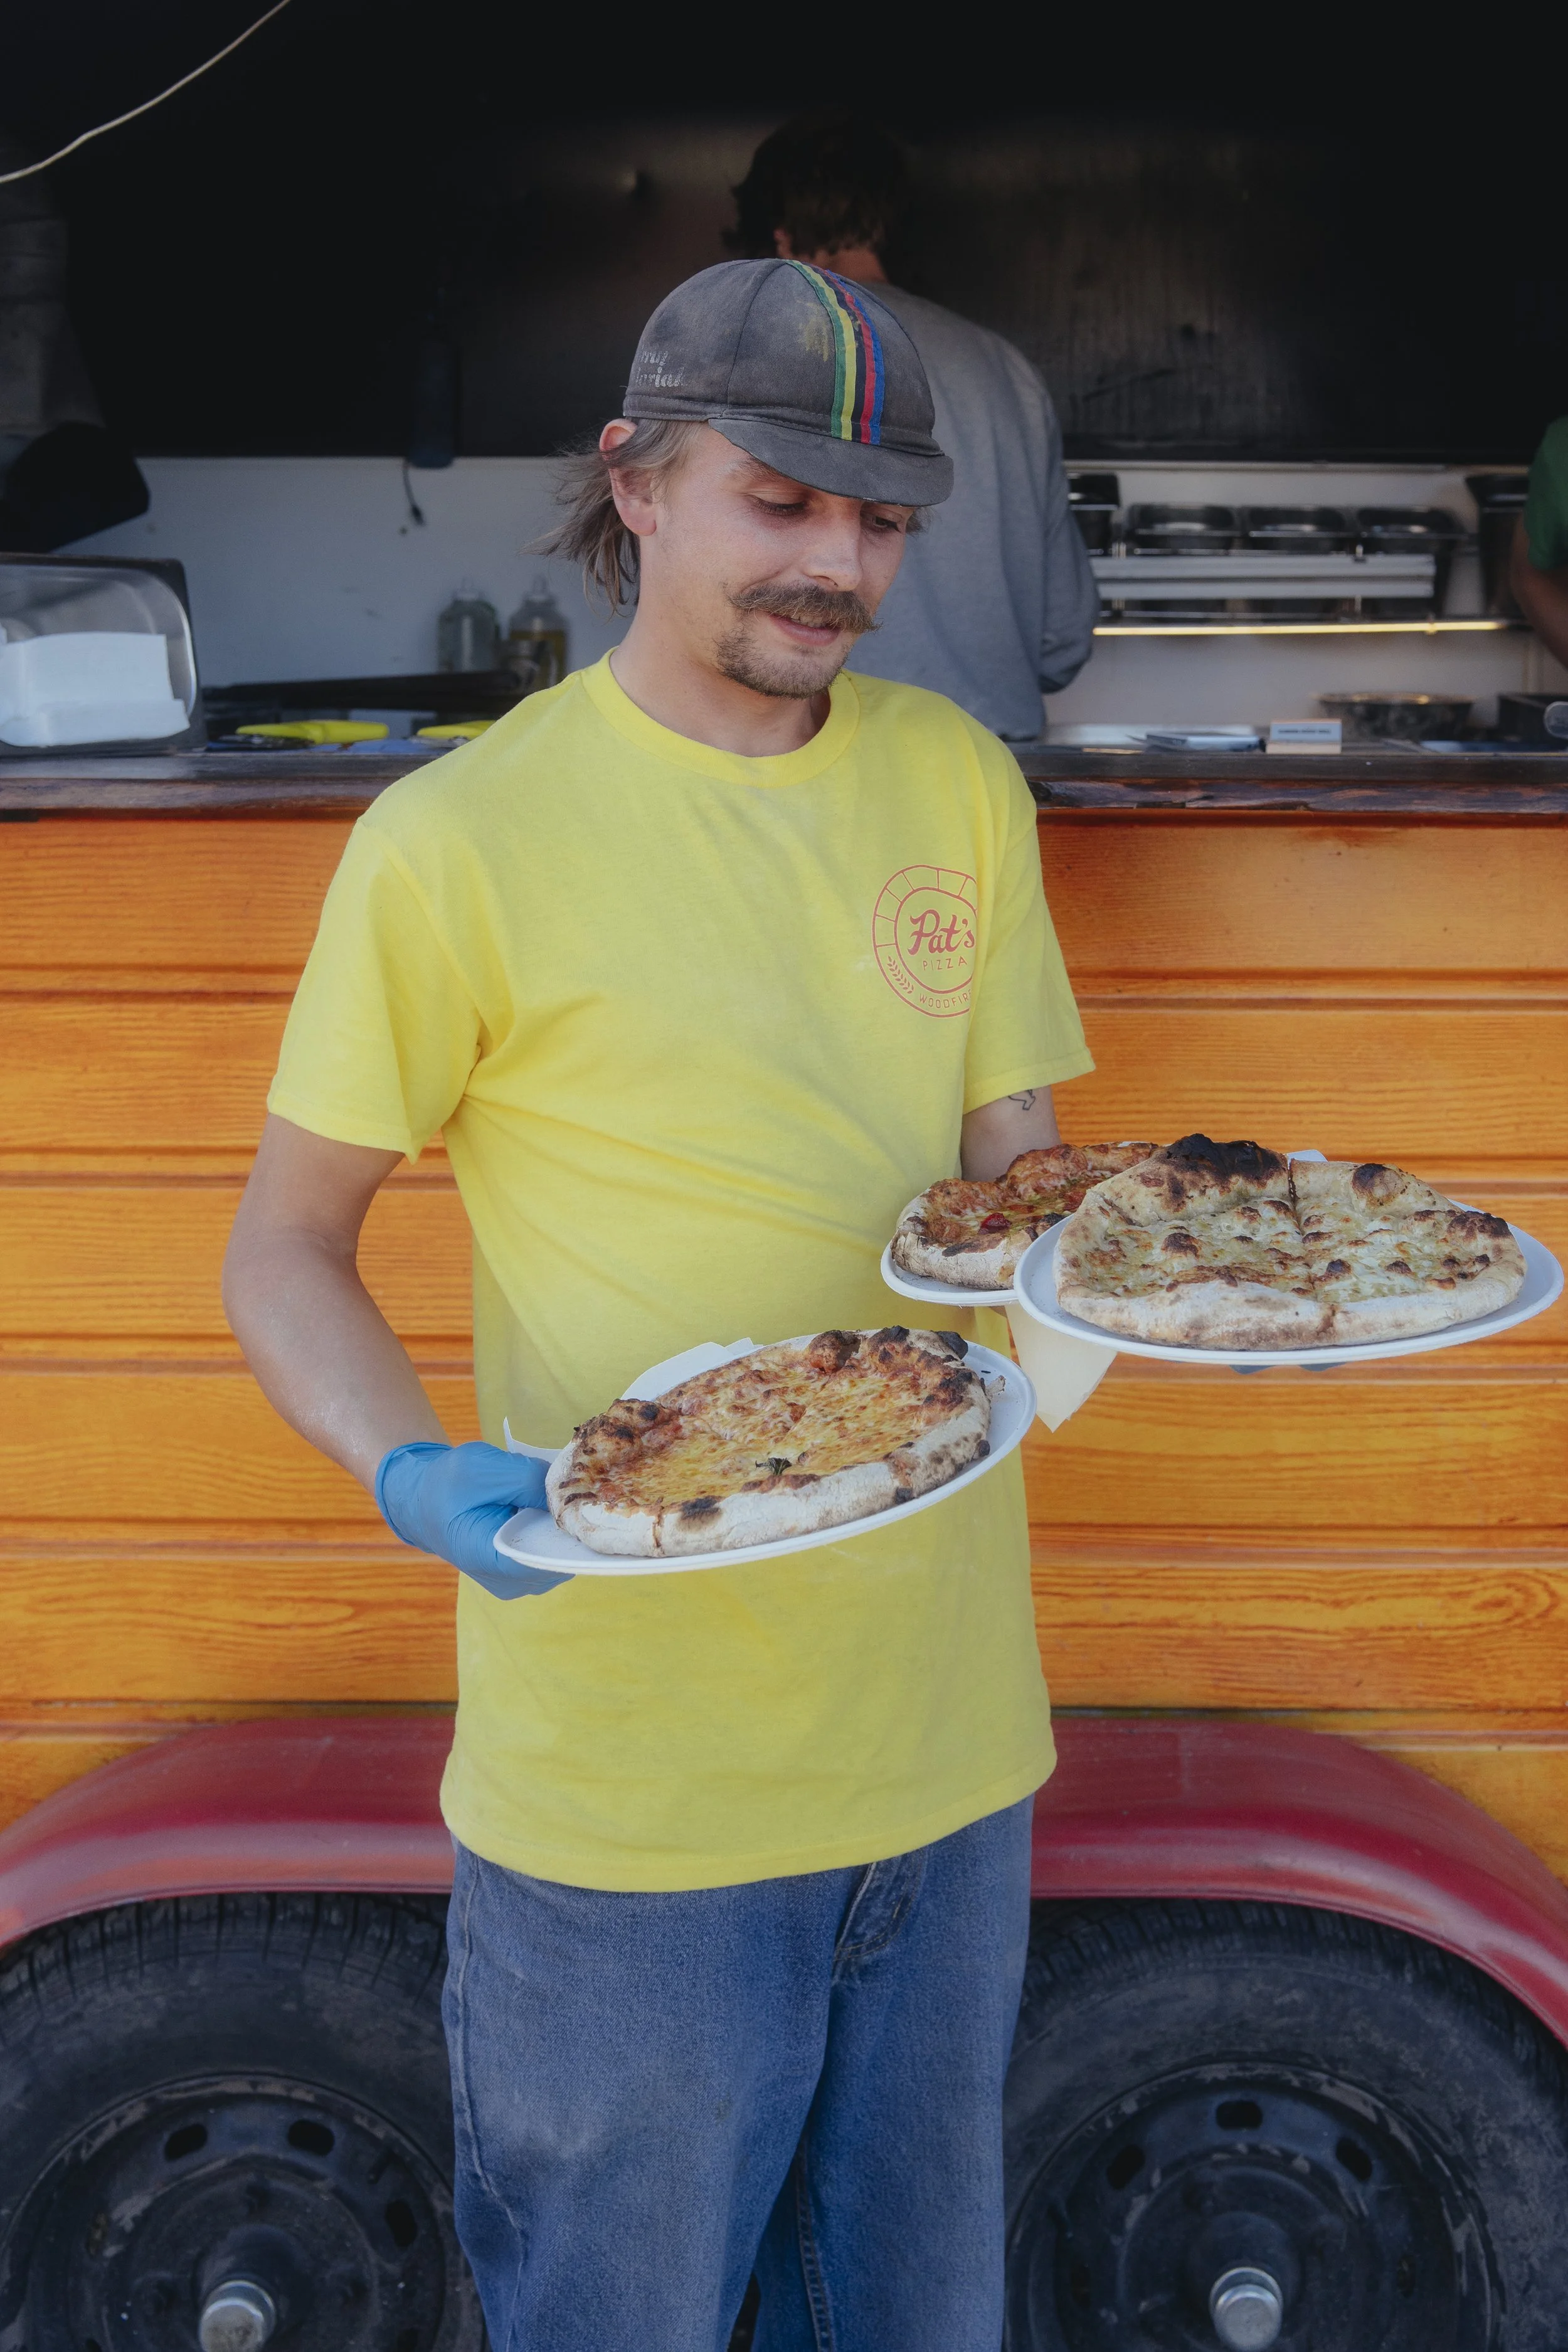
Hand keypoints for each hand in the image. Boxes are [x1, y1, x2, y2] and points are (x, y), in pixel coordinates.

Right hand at [375, 1441, 571, 1599]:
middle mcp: (510, 1582)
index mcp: (491, 1560)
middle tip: (577, 1489)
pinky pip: (555, 1552)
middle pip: (562, 1558)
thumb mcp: (480, 1467)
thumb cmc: (447, 1484)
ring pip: (563, 1555)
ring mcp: (521, 1581)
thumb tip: (565, 1490)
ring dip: (566, 1526)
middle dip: (572, 1525)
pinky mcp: (528, 1570)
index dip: (573, 1531)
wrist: (427, 1499)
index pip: (551, 1559)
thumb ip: (525, 1478)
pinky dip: (558, 1529)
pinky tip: (551, 1506)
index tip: (587, 1503)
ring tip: (559, 1495)